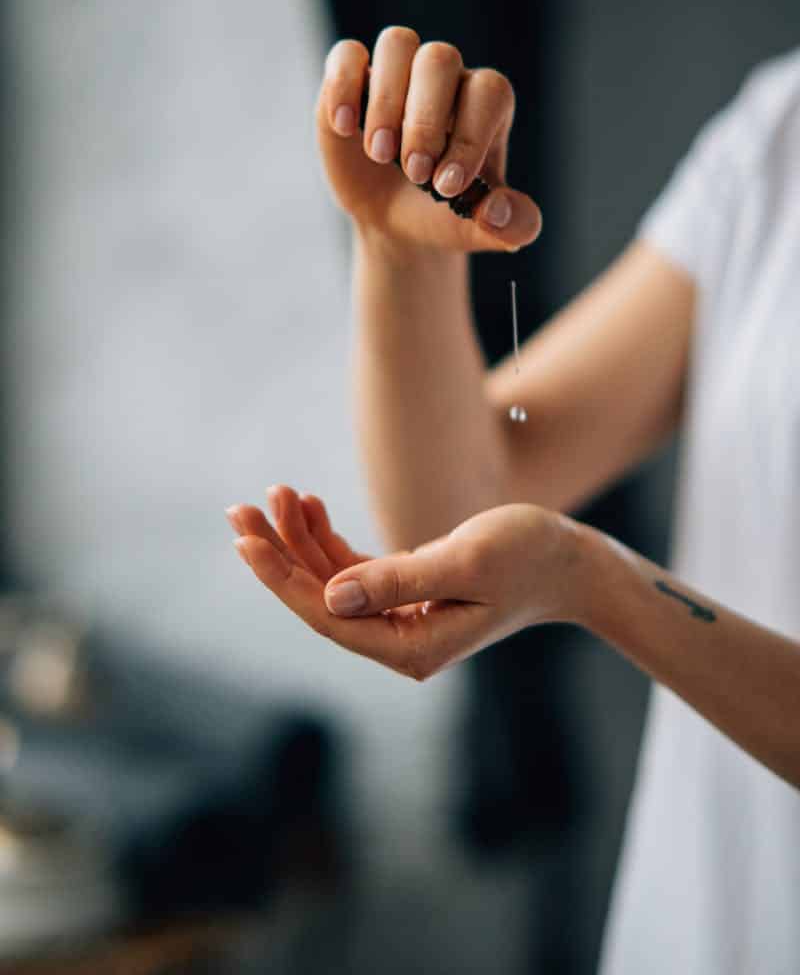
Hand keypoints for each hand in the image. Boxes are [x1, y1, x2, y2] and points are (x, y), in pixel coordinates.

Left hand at [226, 487, 587, 680]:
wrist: (569, 562)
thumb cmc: (528, 556)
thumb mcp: (466, 562)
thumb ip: (398, 580)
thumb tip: (329, 598)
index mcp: (412, 647)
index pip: (328, 617)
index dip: (281, 579)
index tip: (246, 541)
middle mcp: (399, 641)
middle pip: (319, 600)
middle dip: (277, 554)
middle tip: (239, 509)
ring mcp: (400, 620)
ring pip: (330, 581)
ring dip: (300, 539)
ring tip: (274, 494)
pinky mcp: (405, 595)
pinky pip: (352, 570)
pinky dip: (328, 538)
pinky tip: (309, 506)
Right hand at [317, 27, 541, 254]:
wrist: (397, 219)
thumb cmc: (444, 213)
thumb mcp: (481, 230)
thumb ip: (511, 225)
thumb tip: (497, 210)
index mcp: (485, 105)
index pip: (488, 92)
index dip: (470, 135)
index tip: (448, 186)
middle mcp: (445, 78)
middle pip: (440, 59)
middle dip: (424, 121)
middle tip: (414, 173)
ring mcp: (397, 73)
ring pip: (397, 43)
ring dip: (386, 101)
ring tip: (379, 154)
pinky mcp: (353, 80)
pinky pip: (347, 54)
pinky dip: (343, 85)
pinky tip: (345, 128)